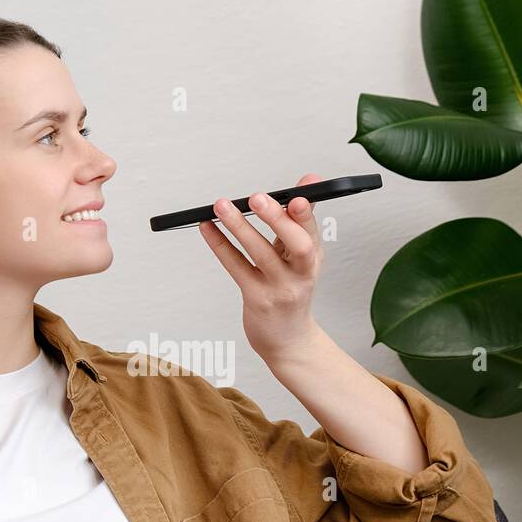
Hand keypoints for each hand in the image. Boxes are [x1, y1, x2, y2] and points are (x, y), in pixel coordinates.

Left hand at [198, 172, 324, 363]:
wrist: (289, 340)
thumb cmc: (292, 290)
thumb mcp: (302, 256)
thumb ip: (299, 220)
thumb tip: (308, 180)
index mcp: (313, 258)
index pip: (313, 231)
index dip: (306, 213)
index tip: (299, 194)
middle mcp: (301, 273)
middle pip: (297, 245)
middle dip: (278, 220)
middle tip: (257, 198)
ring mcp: (279, 289)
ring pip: (261, 255)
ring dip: (240, 227)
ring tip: (221, 205)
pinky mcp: (256, 299)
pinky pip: (236, 268)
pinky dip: (220, 244)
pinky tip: (207, 227)